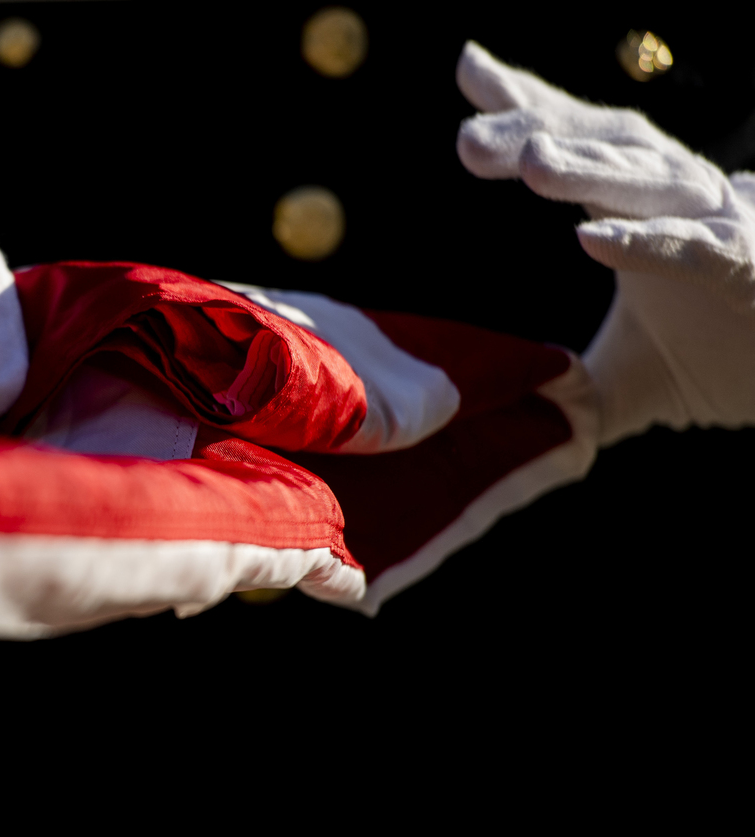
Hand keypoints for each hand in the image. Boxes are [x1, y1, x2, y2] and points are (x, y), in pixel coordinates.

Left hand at [455, 41, 754, 443]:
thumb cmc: (724, 356)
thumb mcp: (625, 377)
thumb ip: (564, 388)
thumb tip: (508, 407)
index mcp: (649, 207)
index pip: (584, 144)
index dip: (530, 107)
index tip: (471, 68)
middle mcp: (688, 202)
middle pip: (611, 148)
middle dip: (544, 134)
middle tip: (470, 143)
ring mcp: (728, 230)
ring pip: (655, 186)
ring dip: (593, 170)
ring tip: (531, 163)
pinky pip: (701, 252)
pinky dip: (649, 243)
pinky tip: (591, 240)